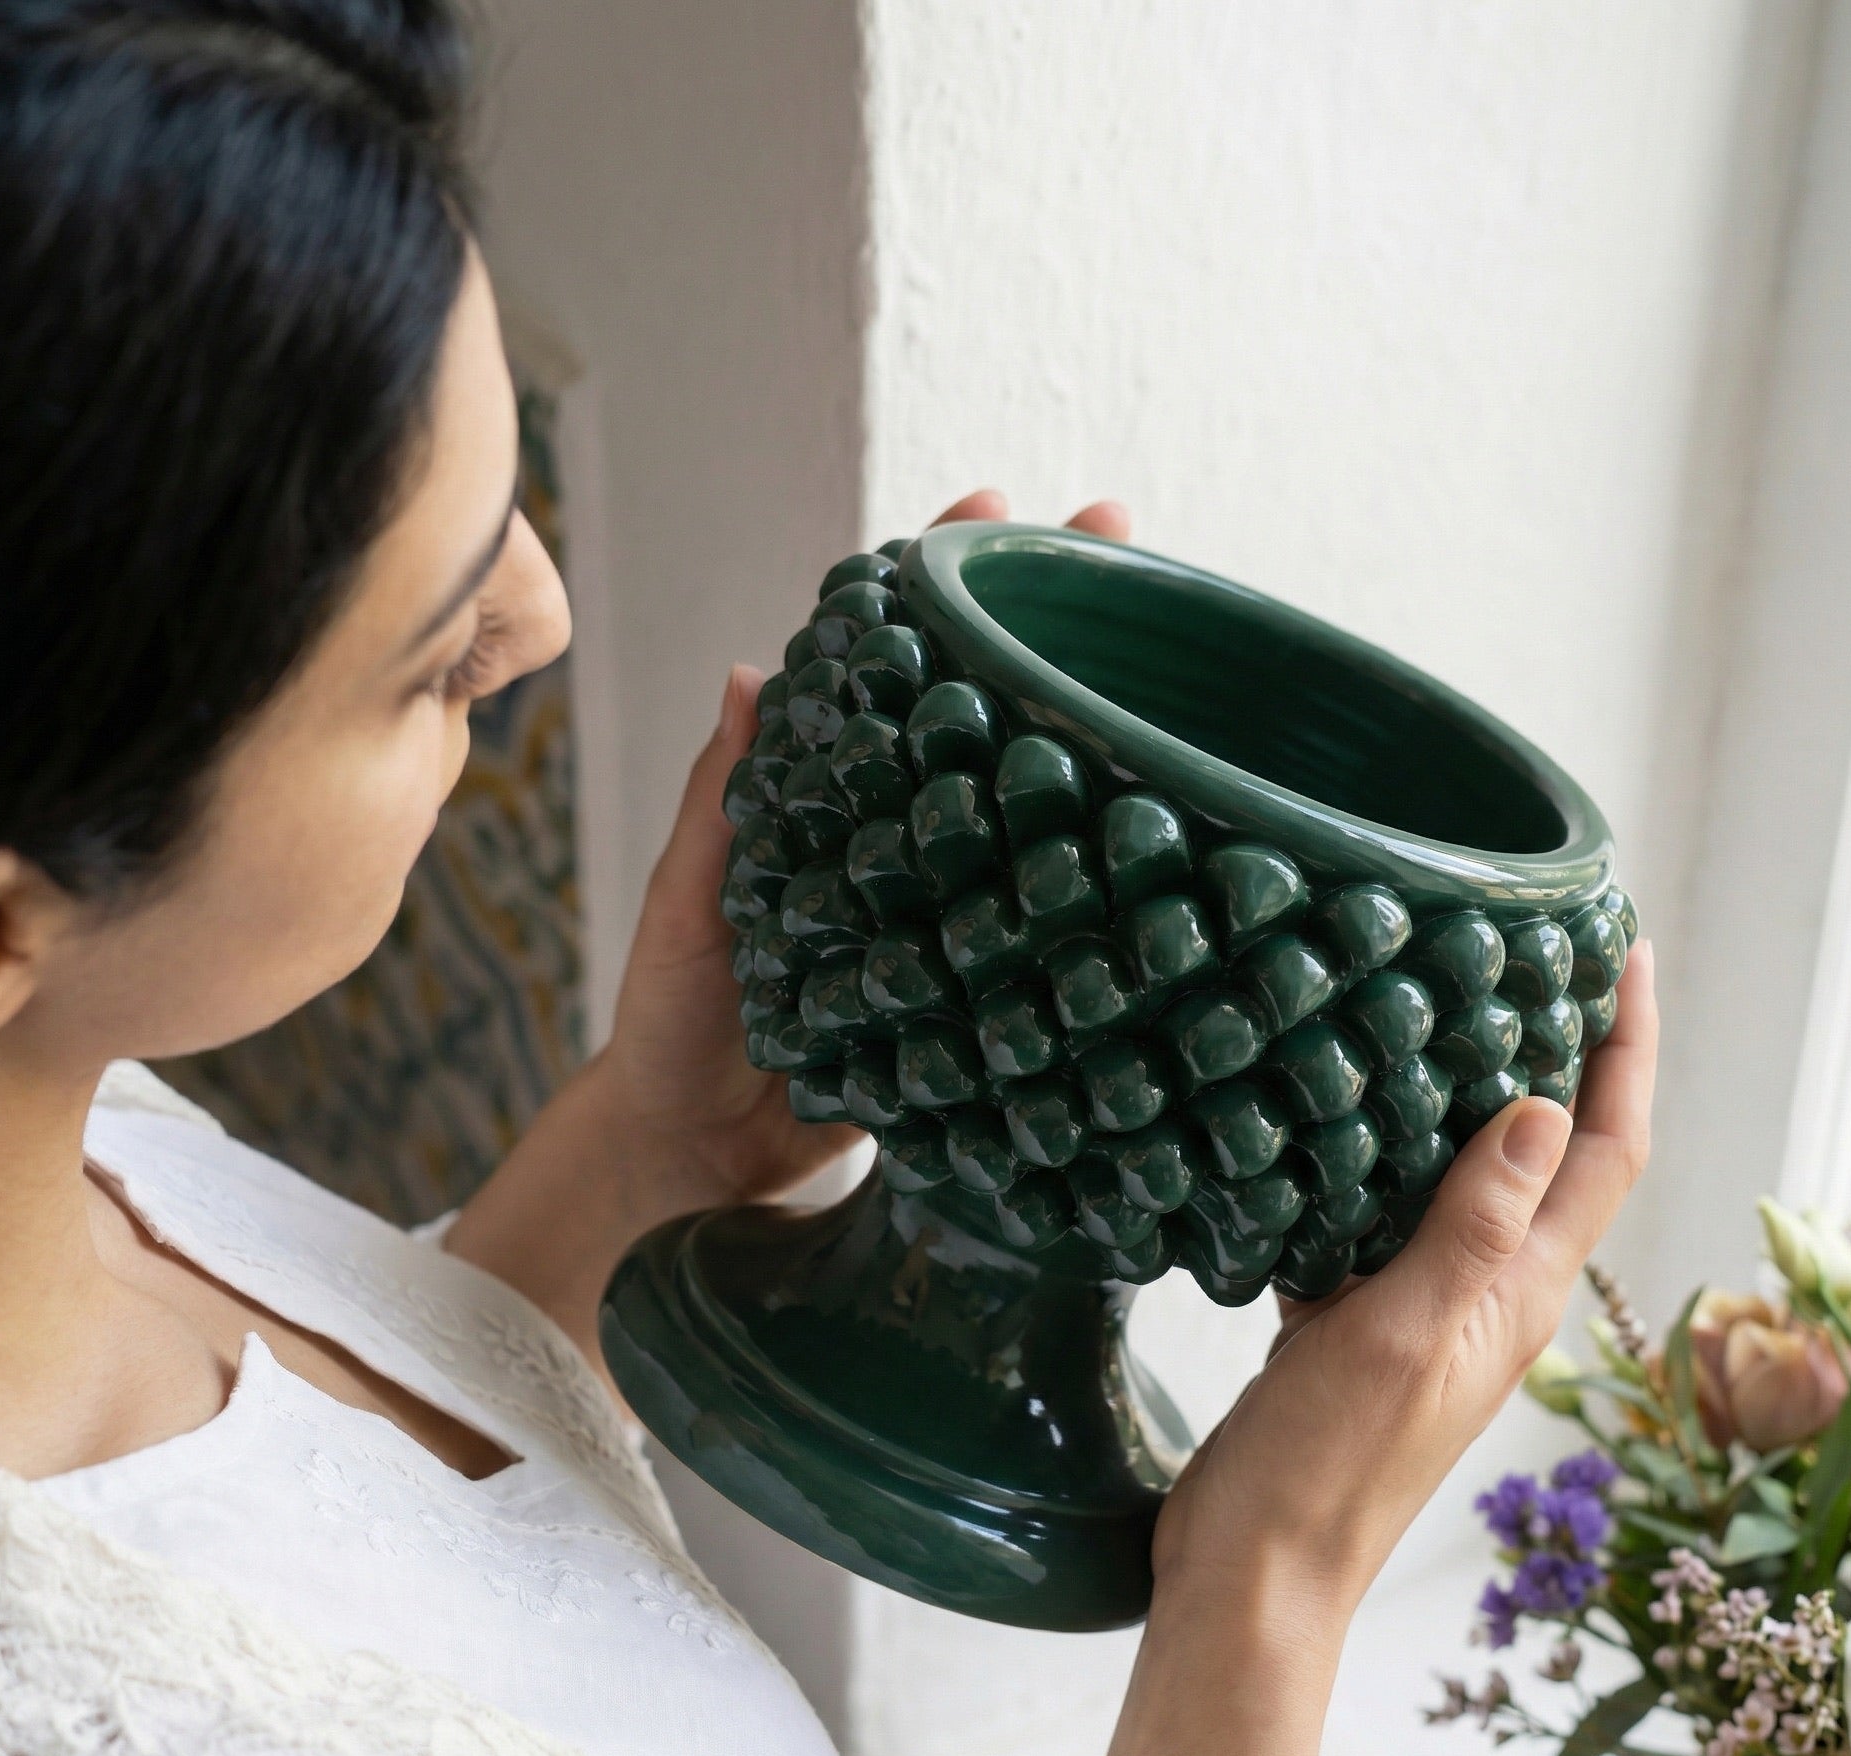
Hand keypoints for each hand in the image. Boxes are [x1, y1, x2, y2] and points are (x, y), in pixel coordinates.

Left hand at [591, 489, 1133, 1221]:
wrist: (695, 1153)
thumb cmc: (671, 1023)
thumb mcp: (686, 910)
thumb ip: (720, 807)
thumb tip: (747, 674)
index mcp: (825, 794)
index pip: (888, 661)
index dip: (940, 577)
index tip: (997, 507)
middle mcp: (900, 832)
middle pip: (983, 704)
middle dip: (1053, 618)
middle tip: (1127, 542)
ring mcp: (950, 900)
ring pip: (1031, 797)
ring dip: (1096, 728)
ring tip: (1179, 657)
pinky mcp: (980, 979)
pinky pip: (1046, 912)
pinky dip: (1101, 868)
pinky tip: (1165, 833)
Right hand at [1029, 941, 1655, 1755]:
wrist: (1254, 1570)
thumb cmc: (1330, 1463)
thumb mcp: (1405, 1331)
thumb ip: (1472, 1227)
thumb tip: (1545, 1108)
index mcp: (1516, 1292)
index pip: (1604, 1152)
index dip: (1627, 1051)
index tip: (1624, 955)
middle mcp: (1485, 1295)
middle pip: (1550, 1156)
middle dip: (1559, 1053)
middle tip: (1527, 954)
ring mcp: (1419, 1310)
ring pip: (1461, 1181)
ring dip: (1463, 1098)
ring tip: (1426, 1009)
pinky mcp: (1352, 1324)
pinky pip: (1377, 1219)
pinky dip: (1368, 1159)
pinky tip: (1317, 1123)